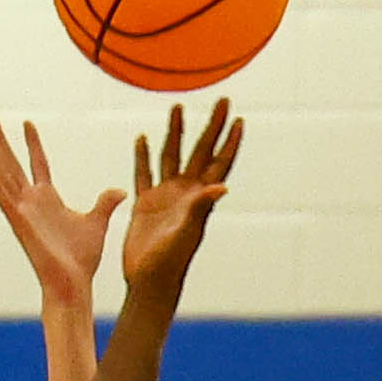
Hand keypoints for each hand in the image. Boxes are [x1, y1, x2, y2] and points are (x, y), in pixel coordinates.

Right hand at [0, 118, 113, 320]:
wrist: (74, 283)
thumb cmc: (82, 259)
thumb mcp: (97, 222)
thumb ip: (105, 203)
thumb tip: (119, 191)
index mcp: (48, 199)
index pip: (38, 163)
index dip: (33, 144)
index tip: (27, 123)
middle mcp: (32, 202)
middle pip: (12, 165)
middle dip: (1, 142)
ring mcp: (24, 213)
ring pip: (4, 178)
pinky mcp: (21, 226)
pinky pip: (7, 203)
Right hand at [113, 100, 239, 301]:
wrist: (149, 280)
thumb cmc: (171, 262)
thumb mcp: (187, 233)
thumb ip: (201, 208)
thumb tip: (222, 185)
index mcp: (200, 198)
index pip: (219, 162)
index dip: (230, 141)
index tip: (239, 118)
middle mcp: (186, 192)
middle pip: (201, 150)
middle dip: (211, 125)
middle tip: (223, 99)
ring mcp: (166, 196)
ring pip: (171, 155)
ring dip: (176, 132)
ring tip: (177, 107)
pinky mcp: (145, 203)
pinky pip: (144, 173)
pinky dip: (143, 155)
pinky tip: (142, 138)